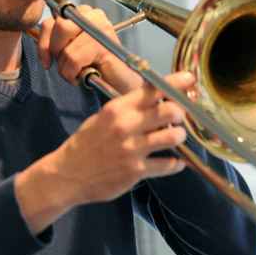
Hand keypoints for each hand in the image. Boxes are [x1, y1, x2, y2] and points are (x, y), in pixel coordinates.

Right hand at [15, 71, 194, 234]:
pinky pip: (167, 165)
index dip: (175, 83)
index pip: (152, 89)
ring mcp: (131, 149)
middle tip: (181, 116)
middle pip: (169, 110)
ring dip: (179, 136)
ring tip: (176, 137)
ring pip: (173, 136)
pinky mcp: (134, 171)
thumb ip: (127, 109)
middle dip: (181, 111)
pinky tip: (175, 162)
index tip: (188, 79)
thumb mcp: (102, 118)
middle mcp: (125, 126)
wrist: (67, 174)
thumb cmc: (85, 145)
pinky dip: (175, 164)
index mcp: (117, 109)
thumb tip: (154, 99)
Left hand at [36, 4, 142, 93]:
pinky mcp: (104, 43)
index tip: (47, 61)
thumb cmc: (93, 65)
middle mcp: (93, 15)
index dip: (43, 44)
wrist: (119, 82)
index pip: (50, 22)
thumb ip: (55, 41)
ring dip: (66, 69)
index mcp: (82, 12)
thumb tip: (43, 48)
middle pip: (58, 27)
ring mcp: (101, 27)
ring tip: (78, 72)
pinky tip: (84, 75)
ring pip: (66, 48)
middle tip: (65, 65)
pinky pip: (74, 59)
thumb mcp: (68, 50)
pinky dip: (73, 73)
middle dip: (55, 52)